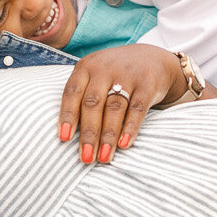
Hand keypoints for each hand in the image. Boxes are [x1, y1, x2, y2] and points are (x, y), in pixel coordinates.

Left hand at [57, 45, 185, 163]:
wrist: (151, 58)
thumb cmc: (113, 75)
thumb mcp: (94, 76)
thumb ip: (81, 98)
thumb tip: (67, 136)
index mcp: (86, 67)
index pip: (72, 92)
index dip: (67, 116)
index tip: (64, 139)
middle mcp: (104, 69)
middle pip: (93, 103)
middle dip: (89, 133)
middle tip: (86, 158)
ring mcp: (127, 75)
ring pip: (114, 108)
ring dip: (108, 135)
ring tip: (104, 158)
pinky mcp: (147, 84)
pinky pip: (138, 108)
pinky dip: (130, 127)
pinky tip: (124, 144)